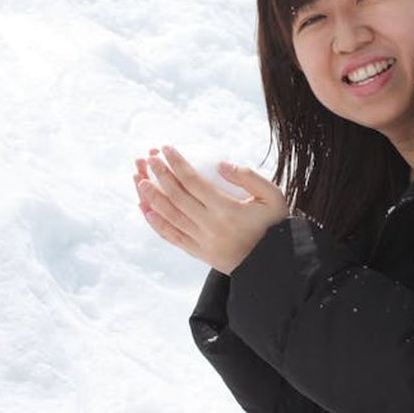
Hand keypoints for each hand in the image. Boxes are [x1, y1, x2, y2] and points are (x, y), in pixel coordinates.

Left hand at [134, 146, 288, 274]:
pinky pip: (172, 237)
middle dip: (159, 175)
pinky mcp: (199, 253)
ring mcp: (202, 241)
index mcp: (227, 209)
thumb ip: (249, 177)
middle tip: (148, 159)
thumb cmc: (274, 226)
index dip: (177, 163)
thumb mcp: (273, 197)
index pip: (194, 181)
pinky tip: (145, 210)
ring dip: (151, 197)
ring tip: (139, 179)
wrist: (272, 264)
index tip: (165, 149)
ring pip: (169, 216)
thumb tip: (221, 164)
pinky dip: (156, 223)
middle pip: (177, 196)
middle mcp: (211, 226)